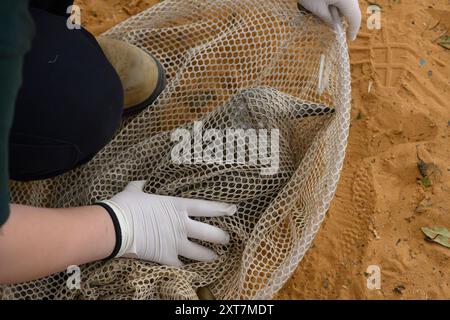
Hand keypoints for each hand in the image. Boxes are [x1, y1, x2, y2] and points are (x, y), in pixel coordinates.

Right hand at [99, 181, 235, 266]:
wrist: (115, 226)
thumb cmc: (126, 206)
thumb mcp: (135, 191)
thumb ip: (141, 186)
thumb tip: (140, 183)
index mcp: (177, 206)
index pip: (207, 207)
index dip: (222, 209)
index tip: (233, 210)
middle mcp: (182, 225)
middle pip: (210, 233)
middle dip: (222, 237)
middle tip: (227, 239)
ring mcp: (176, 243)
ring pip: (201, 253)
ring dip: (210, 255)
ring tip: (216, 257)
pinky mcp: (166, 257)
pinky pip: (182, 265)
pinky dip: (186, 267)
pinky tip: (190, 269)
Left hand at [298, 0, 361, 40]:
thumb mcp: (318, 9)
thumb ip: (329, 19)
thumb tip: (336, 27)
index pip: (355, 17)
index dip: (353, 29)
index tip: (350, 39)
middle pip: (350, 9)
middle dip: (340, 18)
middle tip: (331, 27)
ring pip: (344, 3)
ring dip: (334, 11)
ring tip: (319, 13)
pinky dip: (332, 3)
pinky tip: (321, 5)